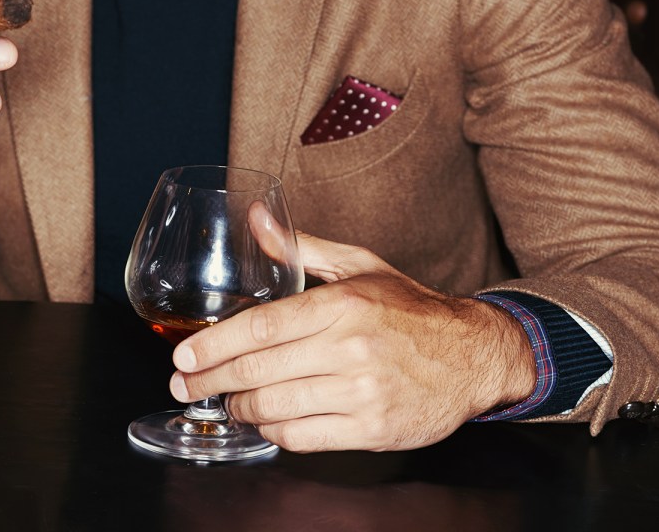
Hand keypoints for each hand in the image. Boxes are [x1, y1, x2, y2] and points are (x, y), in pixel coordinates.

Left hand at [169, 232, 536, 451]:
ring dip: (240, 409)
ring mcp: (362, 393)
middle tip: (186, 386)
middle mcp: (351, 348)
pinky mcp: (373, 430)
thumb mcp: (358, 266)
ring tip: (226, 402)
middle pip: (259, 372)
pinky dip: (275, 432)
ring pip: (276, 408)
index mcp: (342, 305)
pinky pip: (304, 438)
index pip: (260, 328)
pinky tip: (265, 421)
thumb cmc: (410, 309)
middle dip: (211, 383)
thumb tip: (254, 219)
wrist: (473, 355)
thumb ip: (299, 247)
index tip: (184, 357)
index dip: (214, 346)